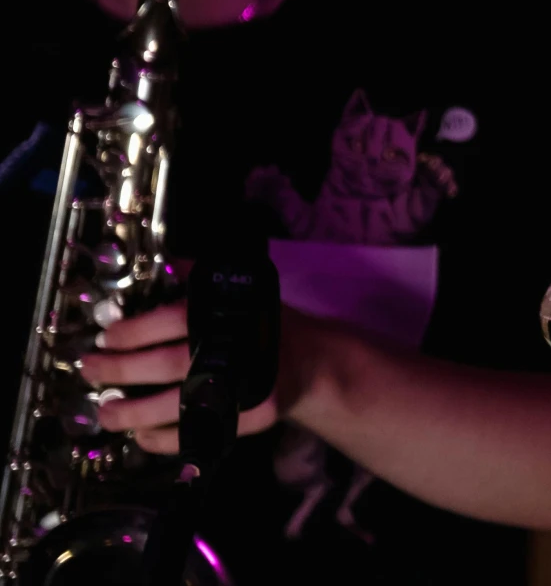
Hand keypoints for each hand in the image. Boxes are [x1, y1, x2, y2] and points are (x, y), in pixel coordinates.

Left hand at [81, 300, 327, 454]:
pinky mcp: (252, 418)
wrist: (311, 362)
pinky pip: (201, 434)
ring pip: (179, 405)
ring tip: (106, 413)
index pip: (173, 320)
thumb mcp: (243, 293)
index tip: (105, 337)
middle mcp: (237, 350)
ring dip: (134, 412)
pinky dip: (165, 440)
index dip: (134, 330)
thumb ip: (204, 280)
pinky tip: (141, 436)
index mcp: (230, 315)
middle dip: (122, 370)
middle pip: (168, 364)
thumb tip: (166, 259)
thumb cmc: (264, 325)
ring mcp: (246, 388)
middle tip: (91, 371)